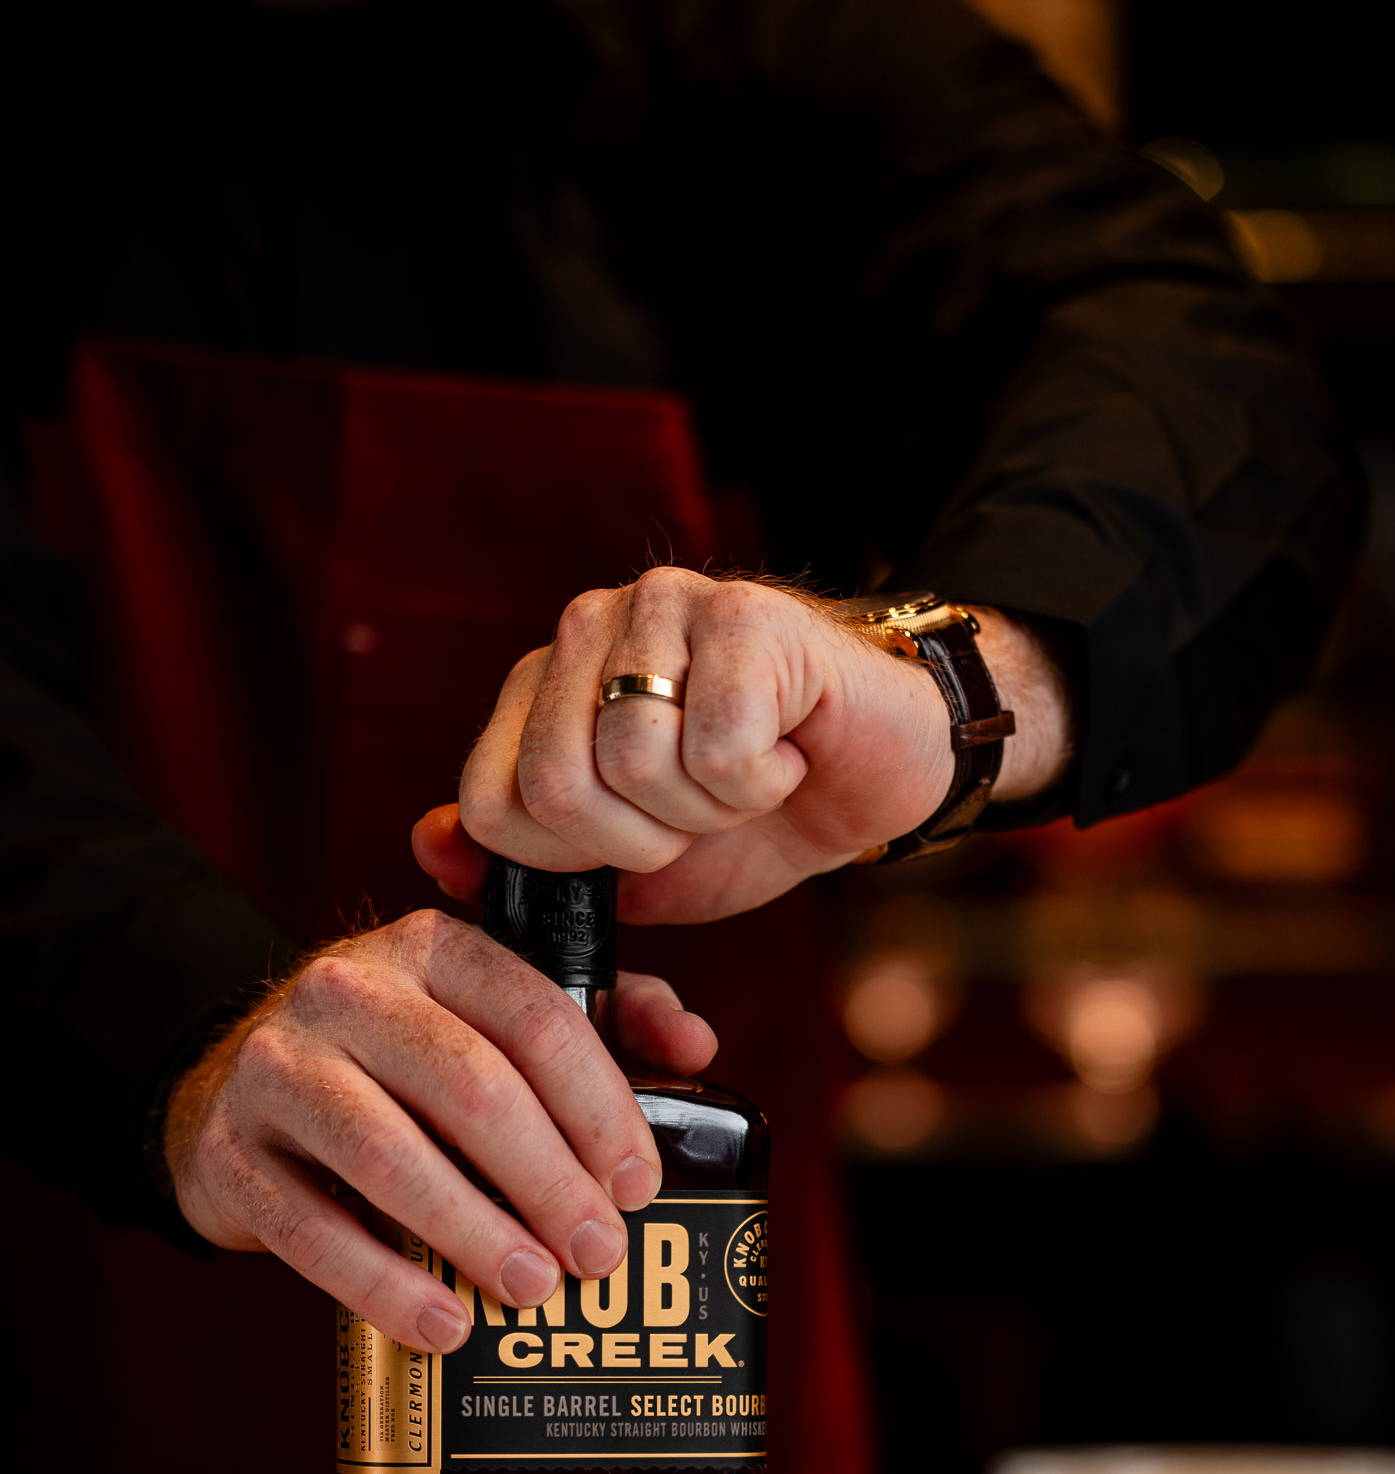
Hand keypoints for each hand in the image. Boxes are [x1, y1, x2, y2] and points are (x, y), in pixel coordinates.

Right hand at [163, 910, 715, 1349]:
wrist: (235, 1095)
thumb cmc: (401, 1068)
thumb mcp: (491, 1019)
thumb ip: (604, 1018)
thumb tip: (696, 1046)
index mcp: (430, 950)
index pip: (535, 1018)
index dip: (599, 1108)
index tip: (638, 1185)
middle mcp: (347, 991)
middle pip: (471, 1087)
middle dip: (549, 1181)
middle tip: (600, 1254)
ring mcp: (277, 1068)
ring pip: (389, 1156)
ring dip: (475, 1233)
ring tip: (534, 1289)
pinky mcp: (230, 1152)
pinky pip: (311, 1229)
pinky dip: (384, 1287)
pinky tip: (443, 1325)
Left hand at [416, 570, 1069, 923]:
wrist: (883, 770)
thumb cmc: (758, 814)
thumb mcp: (633, 866)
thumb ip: (531, 862)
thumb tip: (431, 845)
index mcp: (544, 685)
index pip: (492, 805)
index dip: (573, 862)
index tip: (643, 844)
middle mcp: (588, 628)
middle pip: (557, 788)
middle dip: (644, 841)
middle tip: (704, 812)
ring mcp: (663, 607)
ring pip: (637, 764)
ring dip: (713, 808)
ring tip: (751, 774)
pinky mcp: (744, 612)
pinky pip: (717, 747)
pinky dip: (763, 782)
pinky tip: (788, 750)